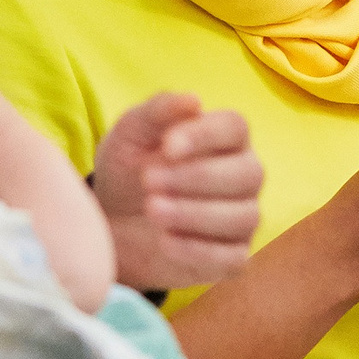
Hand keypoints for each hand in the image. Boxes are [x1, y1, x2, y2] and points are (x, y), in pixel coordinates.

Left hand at [93, 93, 262, 290]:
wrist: (110, 224)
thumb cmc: (129, 170)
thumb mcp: (131, 134)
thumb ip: (158, 111)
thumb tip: (192, 100)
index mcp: (225, 138)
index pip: (235, 128)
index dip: (205, 136)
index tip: (167, 147)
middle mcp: (243, 176)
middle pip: (247, 173)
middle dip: (197, 177)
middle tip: (150, 180)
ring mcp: (241, 218)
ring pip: (243, 216)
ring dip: (195, 213)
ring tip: (153, 210)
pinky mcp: (231, 257)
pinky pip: (234, 257)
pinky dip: (199, 250)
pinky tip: (165, 241)